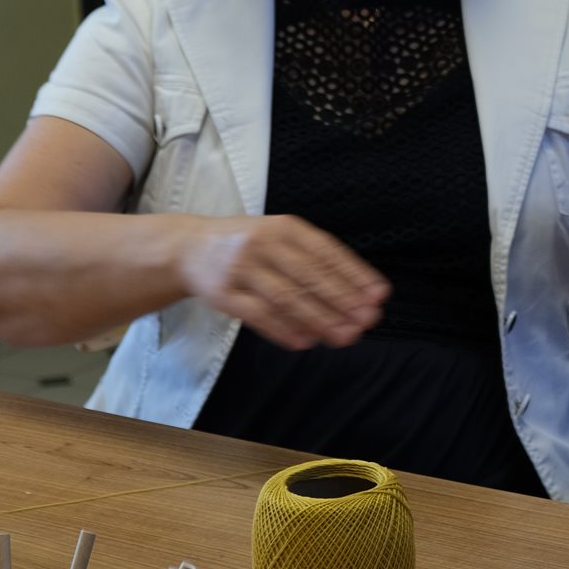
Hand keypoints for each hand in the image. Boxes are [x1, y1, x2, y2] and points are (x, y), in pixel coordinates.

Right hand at [174, 215, 389, 350]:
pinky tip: (306, 342)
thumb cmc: (249, 244)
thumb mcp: (280, 236)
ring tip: (345, 336)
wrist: (189, 248)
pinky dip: (284, 330)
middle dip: (343, 300)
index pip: (327, 251)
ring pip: (286, 298)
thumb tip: (359, 291)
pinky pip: (258, 315)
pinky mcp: (223, 294)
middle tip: (368, 320)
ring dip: (320, 319)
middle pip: (309, 276)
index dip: (355, 274)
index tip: (379, 294)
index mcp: (284, 227)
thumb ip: (315, 258)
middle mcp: (262, 244)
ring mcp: (241, 269)